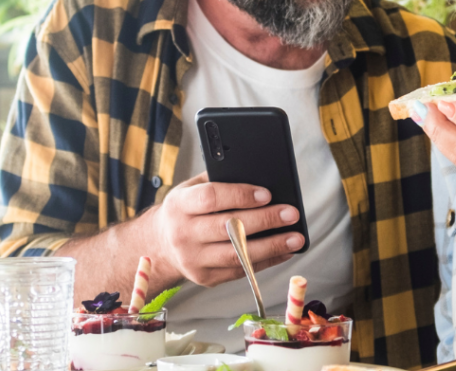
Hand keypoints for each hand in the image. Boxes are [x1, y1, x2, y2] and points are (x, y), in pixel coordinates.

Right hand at [146, 172, 304, 286]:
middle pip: (229, 227)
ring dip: (271, 246)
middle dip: (265, 220)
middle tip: (291, 214)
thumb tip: (261, 177)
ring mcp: (193, 260)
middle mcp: (183, 234)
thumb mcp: (191, 188)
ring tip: (295, 238)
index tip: (267, 194)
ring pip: (237, 254)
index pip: (211, 198)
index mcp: (179, 205)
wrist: (160, 245)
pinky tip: (284, 251)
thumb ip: (219, 180)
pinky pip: (240, 270)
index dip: (240, 195)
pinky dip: (266, 261)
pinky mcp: (204, 278)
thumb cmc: (186, 210)